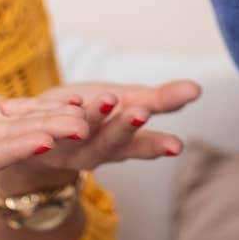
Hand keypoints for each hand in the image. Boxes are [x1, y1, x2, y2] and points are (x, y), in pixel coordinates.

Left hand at [0, 78, 203, 193]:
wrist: (40, 133)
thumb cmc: (94, 114)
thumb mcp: (130, 103)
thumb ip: (161, 100)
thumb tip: (198, 89)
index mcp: (121, 144)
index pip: (143, 147)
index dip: (158, 146)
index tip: (177, 146)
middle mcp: (96, 151)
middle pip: (113, 143)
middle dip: (126, 128)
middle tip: (141, 111)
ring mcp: (68, 147)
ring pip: (82, 136)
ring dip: (96, 117)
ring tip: (109, 98)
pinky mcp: (41, 138)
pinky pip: (50, 127)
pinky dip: (61, 113)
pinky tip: (71, 100)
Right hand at [0, 90, 89, 178]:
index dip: (14, 148)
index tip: (42, 141)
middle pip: (16, 142)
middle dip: (49, 135)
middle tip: (84, 129)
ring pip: (28, 126)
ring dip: (60, 121)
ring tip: (92, 113)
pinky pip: (26, 110)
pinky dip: (50, 106)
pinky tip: (78, 99)